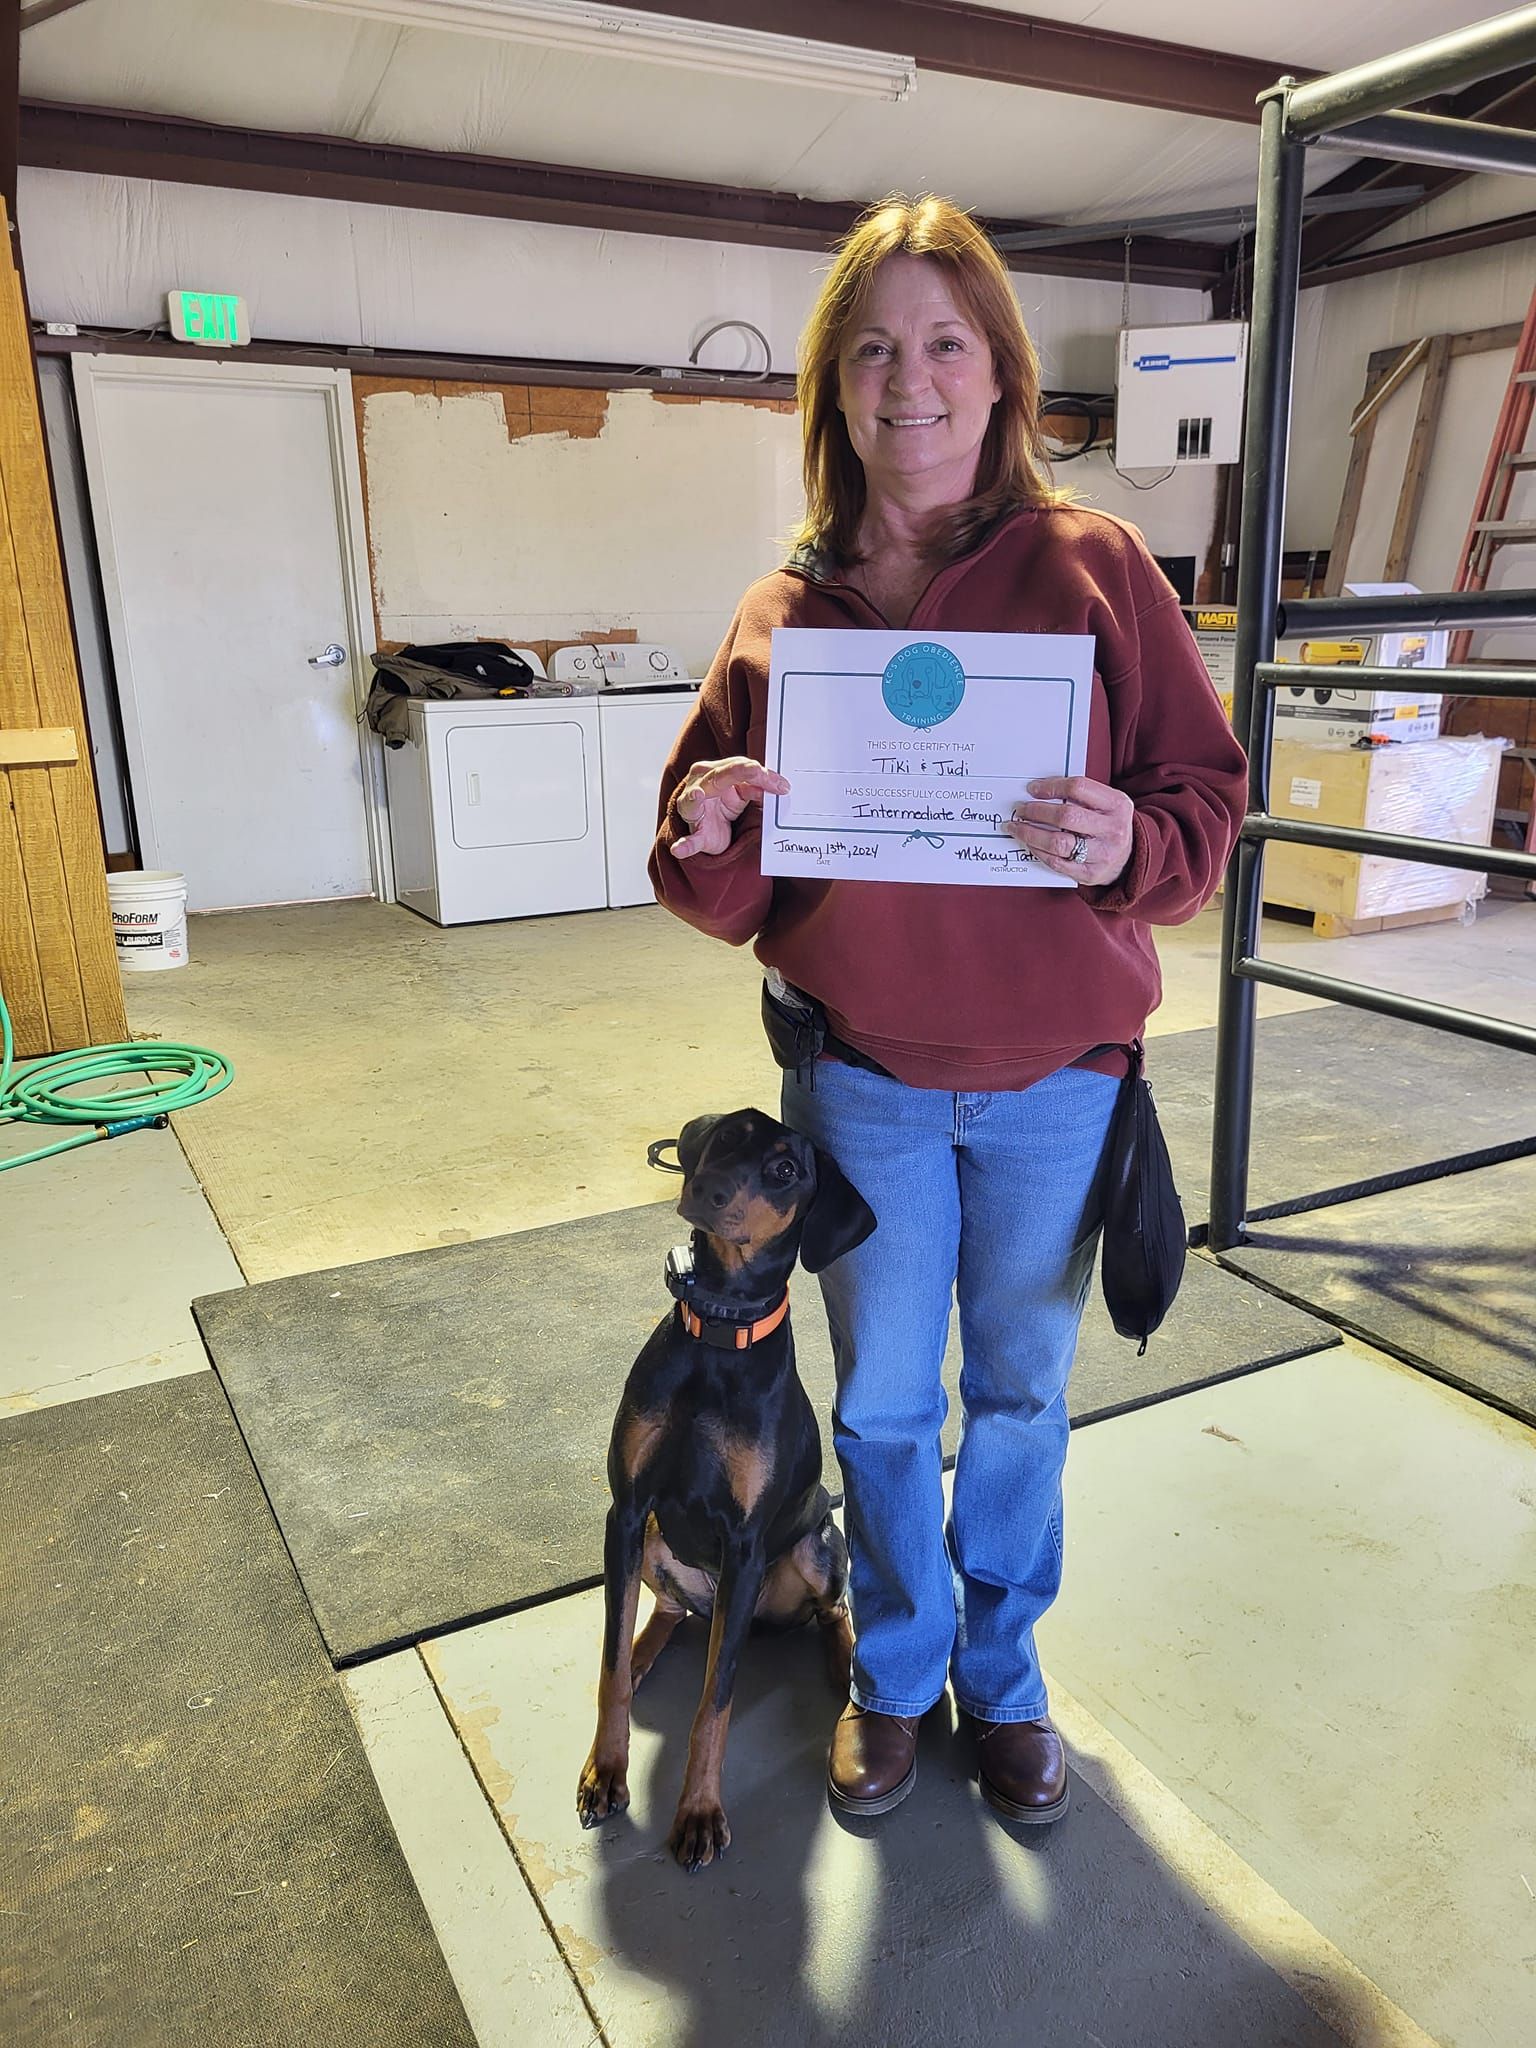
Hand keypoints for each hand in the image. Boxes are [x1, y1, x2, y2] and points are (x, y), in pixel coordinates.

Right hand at [672, 757, 788, 859]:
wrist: (710, 829)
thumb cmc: (724, 802)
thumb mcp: (743, 792)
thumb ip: (757, 787)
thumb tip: (777, 786)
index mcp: (712, 772)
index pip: (736, 767)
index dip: (759, 773)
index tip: (781, 784)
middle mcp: (698, 786)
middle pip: (718, 777)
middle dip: (739, 773)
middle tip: (756, 771)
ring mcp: (693, 811)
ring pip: (692, 803)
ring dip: (693, 800)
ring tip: (697, 796)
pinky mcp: (696, 834)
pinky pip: (689, 840)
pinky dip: (684, 845)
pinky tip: (680, 849)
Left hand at [1008, 776, 1133, 886]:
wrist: (1130, 859)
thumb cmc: (1110, 825)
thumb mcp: (1107, 804)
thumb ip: (1082, 795)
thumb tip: (1039, 790)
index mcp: (1117, 805)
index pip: (1079, 788)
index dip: (1051, 786)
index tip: (1032, 789)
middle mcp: (1112, 829)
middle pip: (1066, 816)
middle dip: (1037, 811)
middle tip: (1021, 809)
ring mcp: (1102, 854)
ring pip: (1059, 843)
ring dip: (1031, 834)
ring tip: (1017, 827)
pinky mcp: (1090, 873)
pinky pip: (1057, 862)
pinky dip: (1038, 851)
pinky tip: (1030, 843)